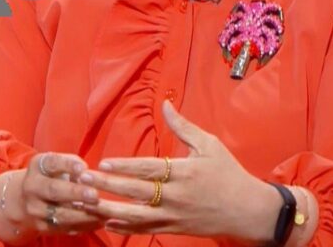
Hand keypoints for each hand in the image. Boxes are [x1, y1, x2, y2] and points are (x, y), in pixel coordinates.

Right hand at [0, 152, 103, 242]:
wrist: (24, 201)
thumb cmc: (50, 177)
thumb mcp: (55, 165)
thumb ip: (72, 163)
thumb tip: (88, 172)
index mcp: (37, 167)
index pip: (52, 163)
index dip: (68, 165)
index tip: (84, 168)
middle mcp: (32, 188)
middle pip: (54, 190)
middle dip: (75, 193)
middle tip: (95, 195)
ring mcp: (36, 210)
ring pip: (61, 214)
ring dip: (84, 214)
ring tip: (103, 212)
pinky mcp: (43, 227)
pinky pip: (66, 228)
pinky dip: (85, 225)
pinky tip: (99, 221)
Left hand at [81, 100, 280, 241]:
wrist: (249, 212)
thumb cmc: (228, 173)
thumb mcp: (209, 145)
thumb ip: (183, 127)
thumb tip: (165, 104)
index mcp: (184, 172)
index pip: (148, 169)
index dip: (125, 166)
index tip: (103, 163)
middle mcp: (176, 196)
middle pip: (137, 192)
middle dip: (108, 187)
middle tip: (83, 181)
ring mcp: (174, 215)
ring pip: (136, 215)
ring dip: (109, 209)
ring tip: (86, 203)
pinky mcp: (174, 229)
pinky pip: (145, 229)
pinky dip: (125, 227)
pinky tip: (106, 221)